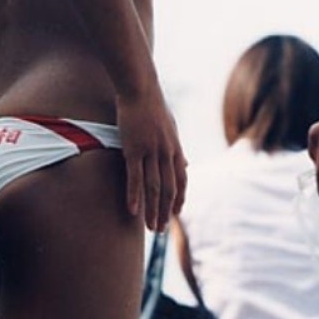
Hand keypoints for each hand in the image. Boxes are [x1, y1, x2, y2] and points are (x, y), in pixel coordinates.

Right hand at [116, 93, 187, 231]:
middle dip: (165, 212)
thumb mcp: (172, 127)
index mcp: (175, 148)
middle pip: (168, 189)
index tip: (175, 214)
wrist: (140, 88)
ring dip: (152, 210)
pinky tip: (133, 211)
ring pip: (154, 188)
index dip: (179, 199)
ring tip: (150, 228)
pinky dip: (134, 195)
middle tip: (161, 230)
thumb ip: (177, 149)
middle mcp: (166, 153)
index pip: (181, 180)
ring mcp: (150, 151)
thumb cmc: (153, 106)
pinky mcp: (133, 149)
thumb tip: (185, 164)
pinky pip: (135, 177)